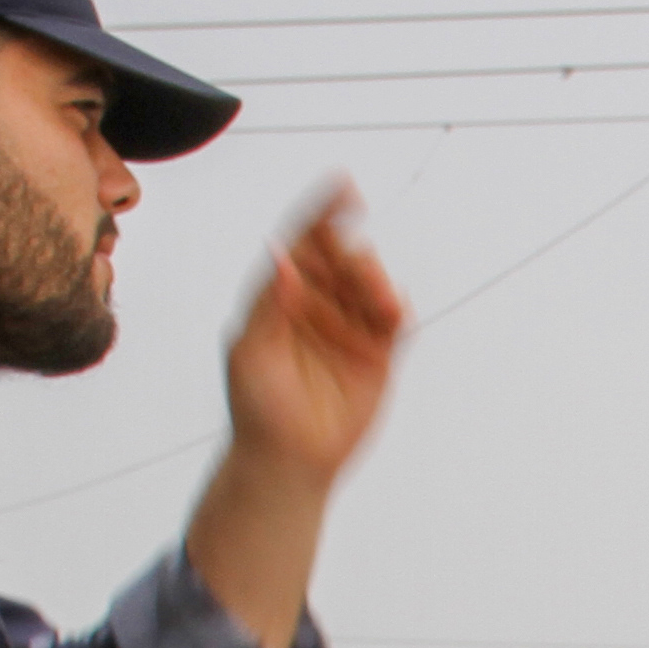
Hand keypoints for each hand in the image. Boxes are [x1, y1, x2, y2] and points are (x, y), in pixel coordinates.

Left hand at [215, 185, 402, 488]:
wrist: (288, 461)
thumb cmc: (257, 407)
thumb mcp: (251, 352)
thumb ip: (270, 304)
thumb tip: (284, 257)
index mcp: (280, 294)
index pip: (303, 241)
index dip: (323, 211)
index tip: (345, 186)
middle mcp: (316, 303)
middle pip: (343, 257)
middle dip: (354, 255)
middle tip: (358, 268)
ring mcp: (348, 326)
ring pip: (372, 284)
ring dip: (378, 282)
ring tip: (381, 302)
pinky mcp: (377, 353)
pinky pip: (394, 319)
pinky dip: (397, 307)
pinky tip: (393, 310)